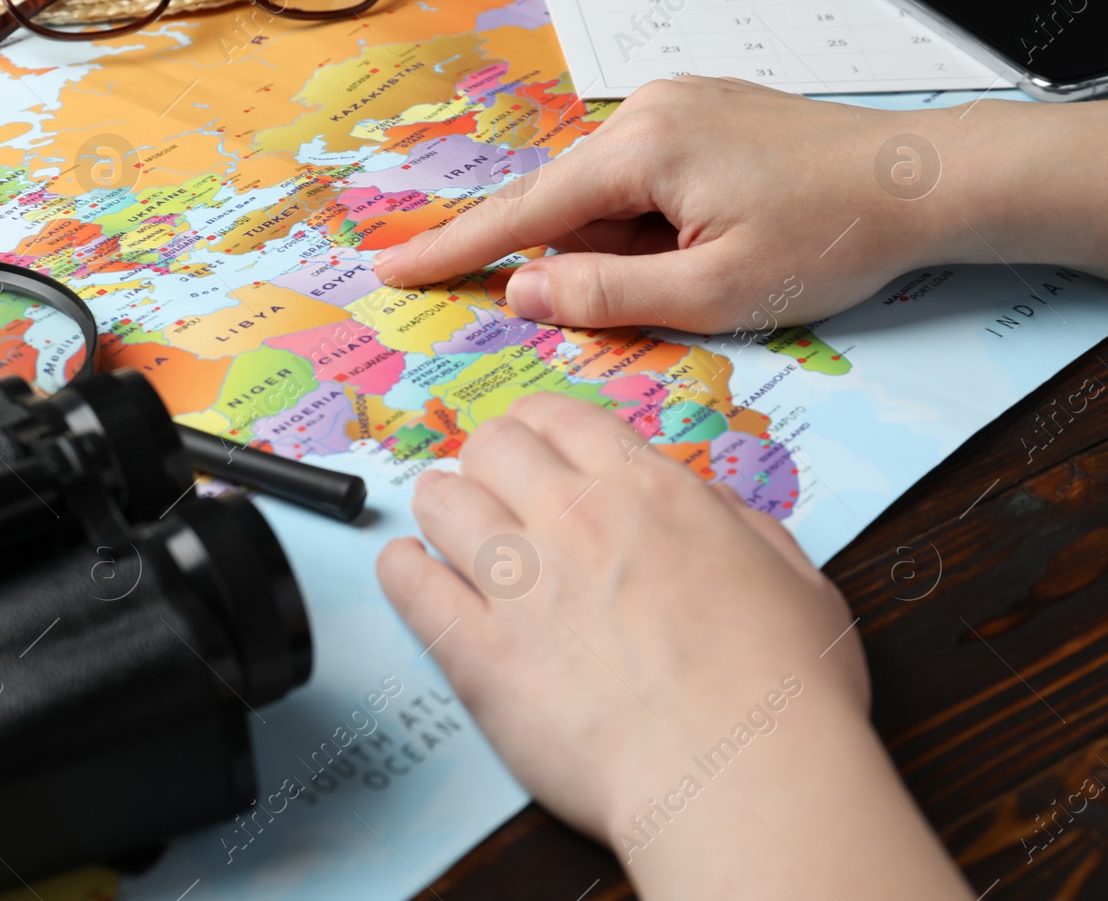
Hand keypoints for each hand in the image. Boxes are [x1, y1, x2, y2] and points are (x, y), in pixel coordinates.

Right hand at [371, 75, 1107, 331]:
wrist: (925, 181)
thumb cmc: (827, 238)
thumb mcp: (711, 292)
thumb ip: (603, 293)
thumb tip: (521, 289)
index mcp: (640, 148)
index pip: (521, 212)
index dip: (452, 250)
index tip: (389, 268)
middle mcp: (645, 111)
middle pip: (571, 207)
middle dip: (596, 260)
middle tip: (679, 284)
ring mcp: (675, 105)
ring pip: (609, 198)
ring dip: (638, 246)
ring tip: (720, 259)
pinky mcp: (700, 114)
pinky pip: (643, 181)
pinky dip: (657, 224)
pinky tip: (719, 236)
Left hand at [377, 393, 972, 898]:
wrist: (741, 777)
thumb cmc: (784, 692)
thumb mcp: (793, 576)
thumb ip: (739, 526)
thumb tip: (706, 507)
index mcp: (648, 491)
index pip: (560, 419)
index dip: (538, 429)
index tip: (533, 449)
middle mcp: (574, 520)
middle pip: (491, 447)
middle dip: (487, 462)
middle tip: (492, 490)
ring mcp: (519, 583)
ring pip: (441, 501)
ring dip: (442, 508)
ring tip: (448, 529)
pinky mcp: (478, 653)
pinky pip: (410, 584)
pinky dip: (401, 569)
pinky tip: (409, 570)